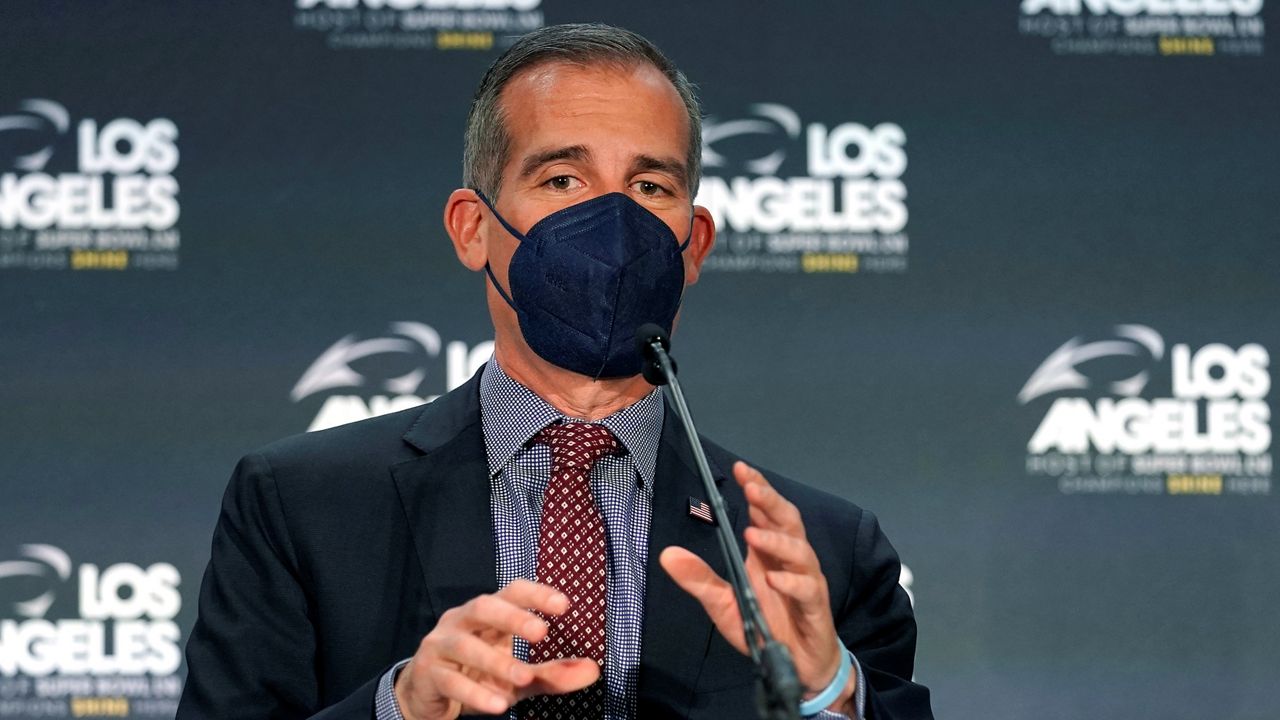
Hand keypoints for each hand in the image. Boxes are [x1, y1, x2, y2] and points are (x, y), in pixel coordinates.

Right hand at [394, 579, 600, 719]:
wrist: (429, 697)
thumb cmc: (479, 676)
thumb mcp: (520, 676)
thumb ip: (553, 673)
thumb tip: (593, 670)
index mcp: (487, 614)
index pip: (511, 592)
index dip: (536, 594)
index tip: (564, 605)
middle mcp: (461, 621)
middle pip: (484, 607)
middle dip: (512, 617)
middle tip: (541, 633)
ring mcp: (440, 645)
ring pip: (466, 645)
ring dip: (496, 662)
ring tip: (523, 677)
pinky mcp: (428, 674)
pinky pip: (451, 681)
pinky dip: (475, 693)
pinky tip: (498, 705)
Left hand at [660, 462, 854, 711]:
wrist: (798, 667)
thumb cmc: (764, 628)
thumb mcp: (723, 604)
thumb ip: (698, 579)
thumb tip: (666, 554)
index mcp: (768, 554)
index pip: (766, 512)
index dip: (757, 490)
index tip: (742, 470)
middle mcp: (790, 562)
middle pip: (787, 521)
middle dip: (770, 501)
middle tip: (751, 487)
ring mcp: (806, 583)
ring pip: (800, 552)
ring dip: (776, 541)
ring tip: (752, 534)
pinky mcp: (816, 609)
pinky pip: (808, 590)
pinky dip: (792, 583)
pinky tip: (774, 581)